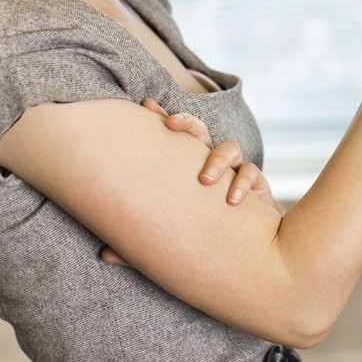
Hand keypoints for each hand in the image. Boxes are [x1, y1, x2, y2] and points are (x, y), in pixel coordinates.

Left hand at [99, 99, 281, 266]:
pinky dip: (242, 183)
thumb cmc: (204, 240)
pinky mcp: (257, 187)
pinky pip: (251, 173)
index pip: (174, 139)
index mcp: (186, 170)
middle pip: (200, 131)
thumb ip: (143, 245)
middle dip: (187, 122)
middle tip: (172, 125)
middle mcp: (210, 165)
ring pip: (230, 147)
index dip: (164, 119)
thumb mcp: (172, 240)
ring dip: (217, 158)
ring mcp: (234, 173)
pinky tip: (231, 201)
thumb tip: (104, 254)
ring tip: (205, 180)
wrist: (244, 256)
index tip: (147, 105)